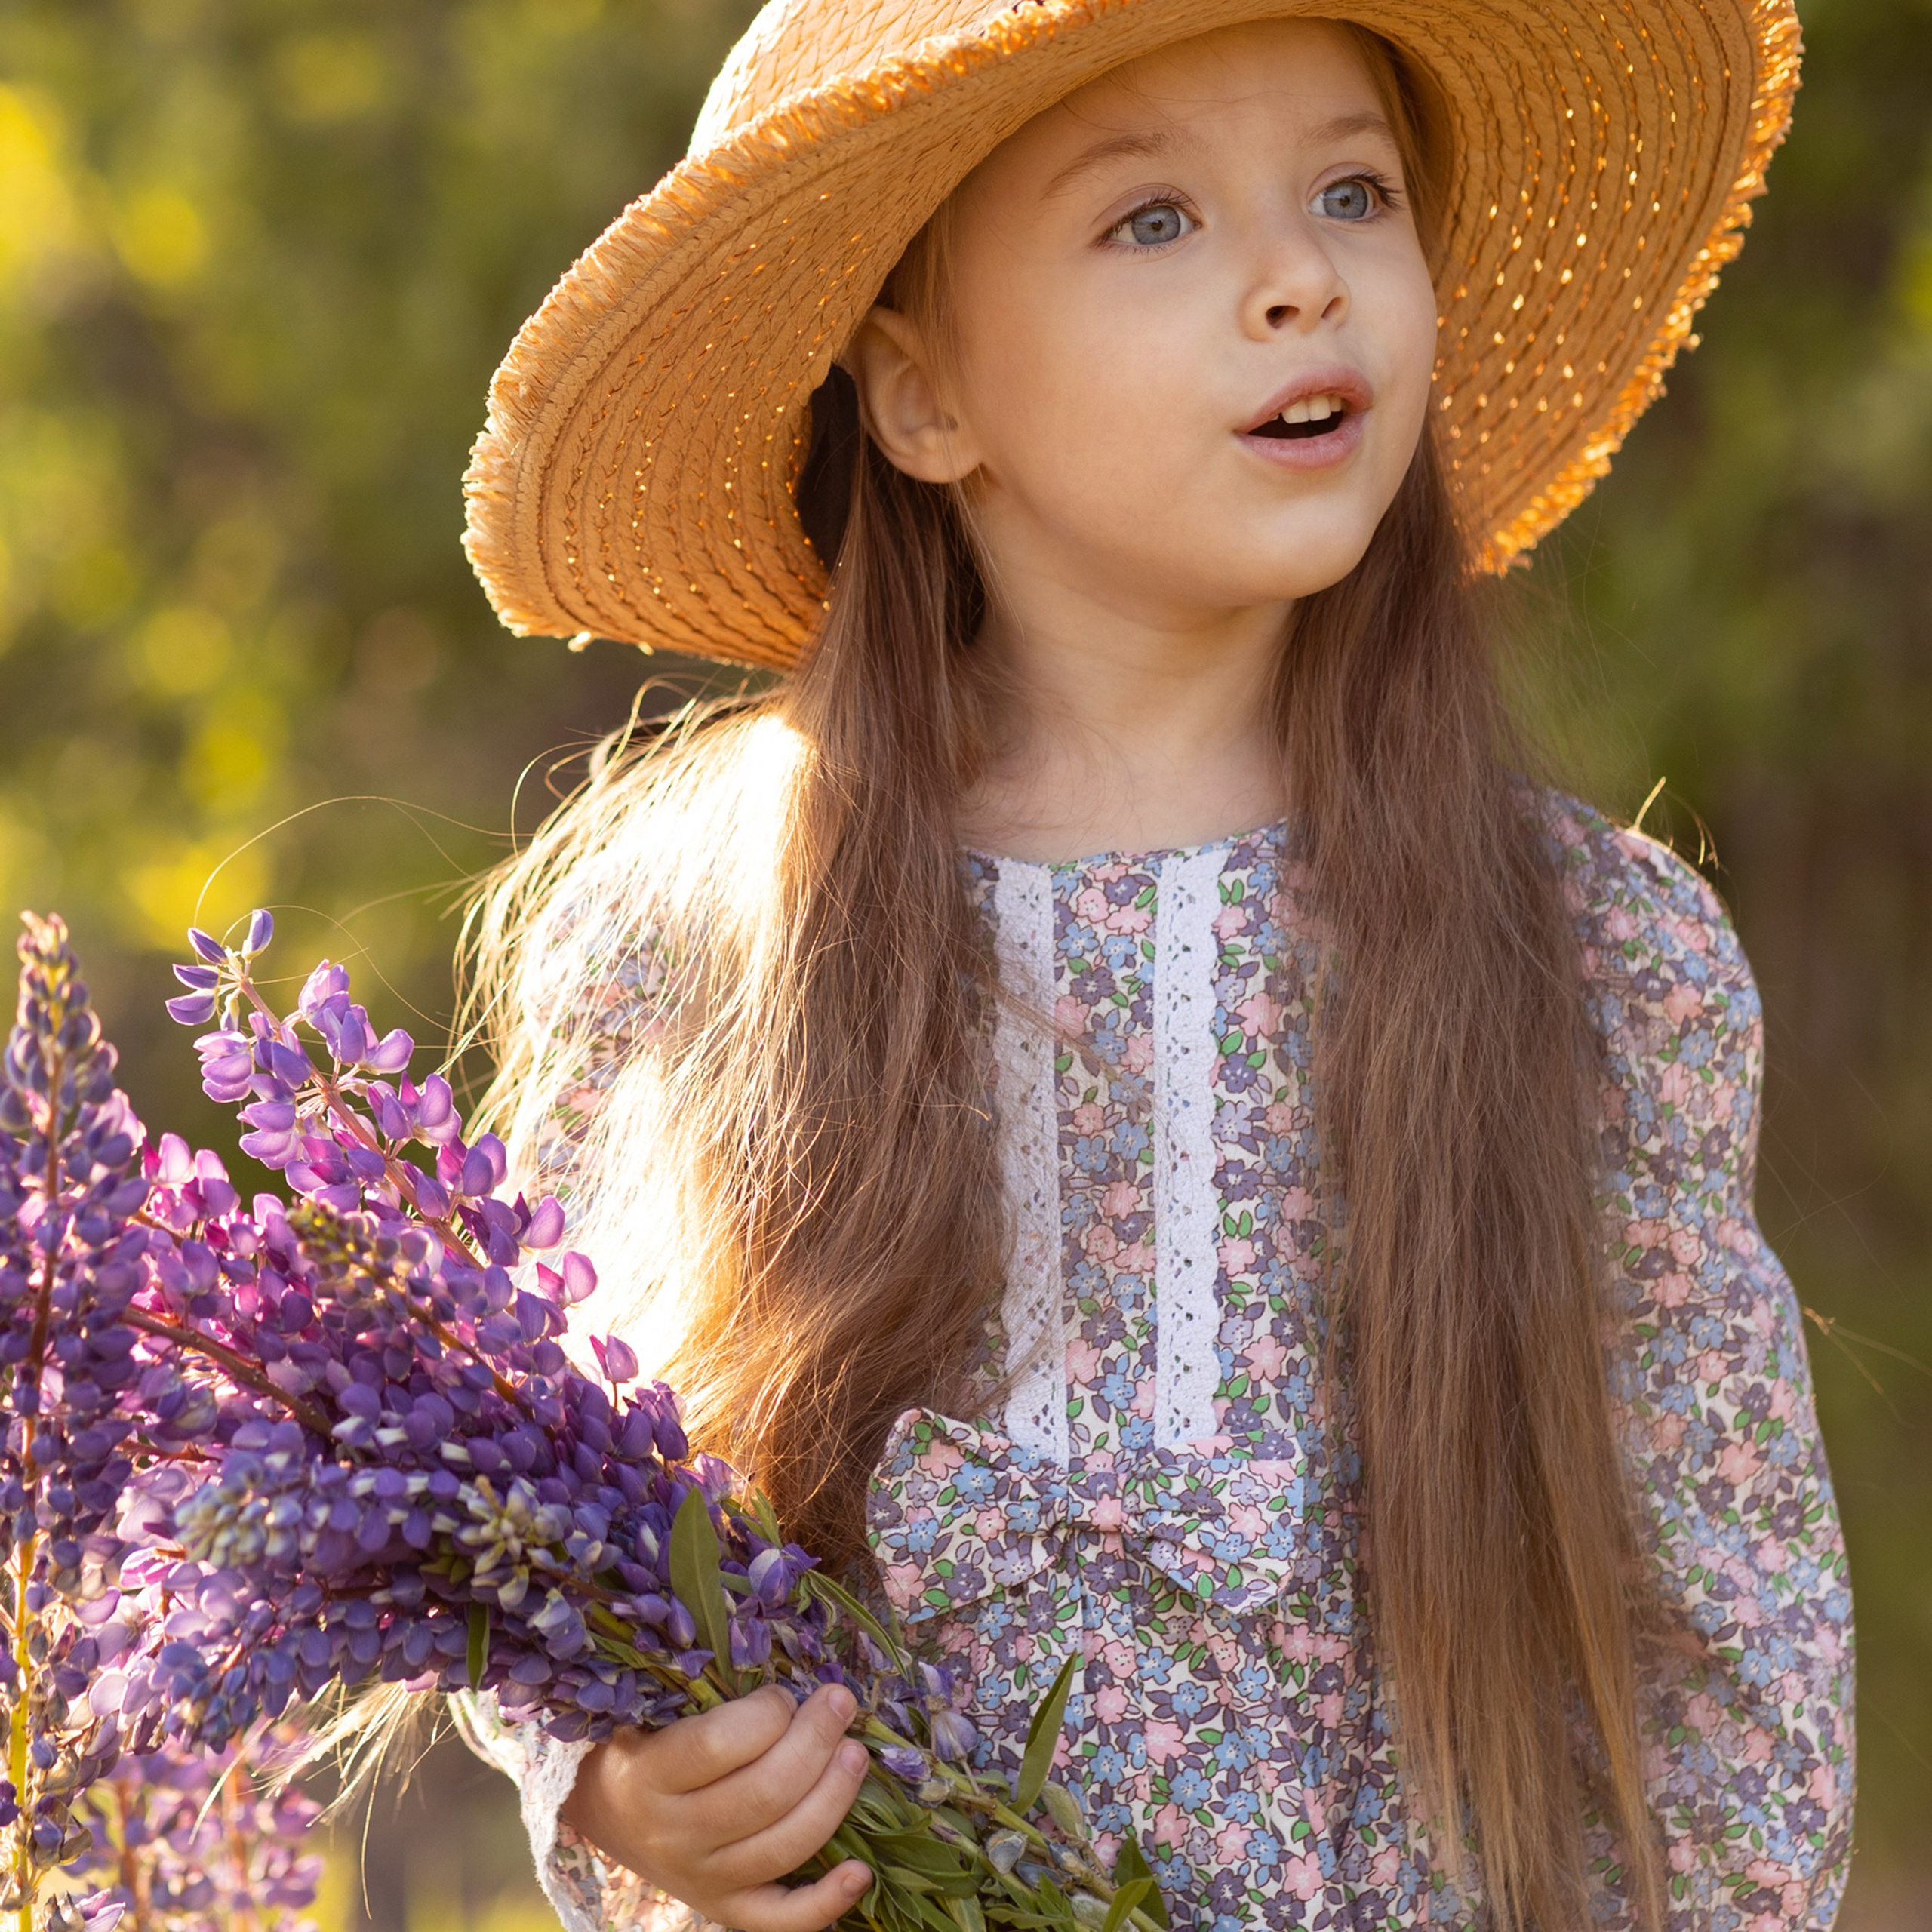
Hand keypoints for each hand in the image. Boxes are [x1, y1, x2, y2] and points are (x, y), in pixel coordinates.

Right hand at [558, 1682, 873, 1931]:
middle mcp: (673, 1836)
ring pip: (783, 1847)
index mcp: (648, 1776)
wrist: (610, 1812)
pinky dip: (826, 1901)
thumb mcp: (659, 1715)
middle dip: (816, 1740)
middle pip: (764, 1794)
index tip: (782, 1694)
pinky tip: (861, 1872)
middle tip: (840, 1702)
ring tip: (855, 1754)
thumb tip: (797, 1693)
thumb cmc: (648, 1744)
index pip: (717, 1745)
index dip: (767, 1713)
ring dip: (833, 1795)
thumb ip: (715, 1705)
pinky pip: (780, 1920)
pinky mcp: (725, 1909)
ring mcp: (701, 1880)